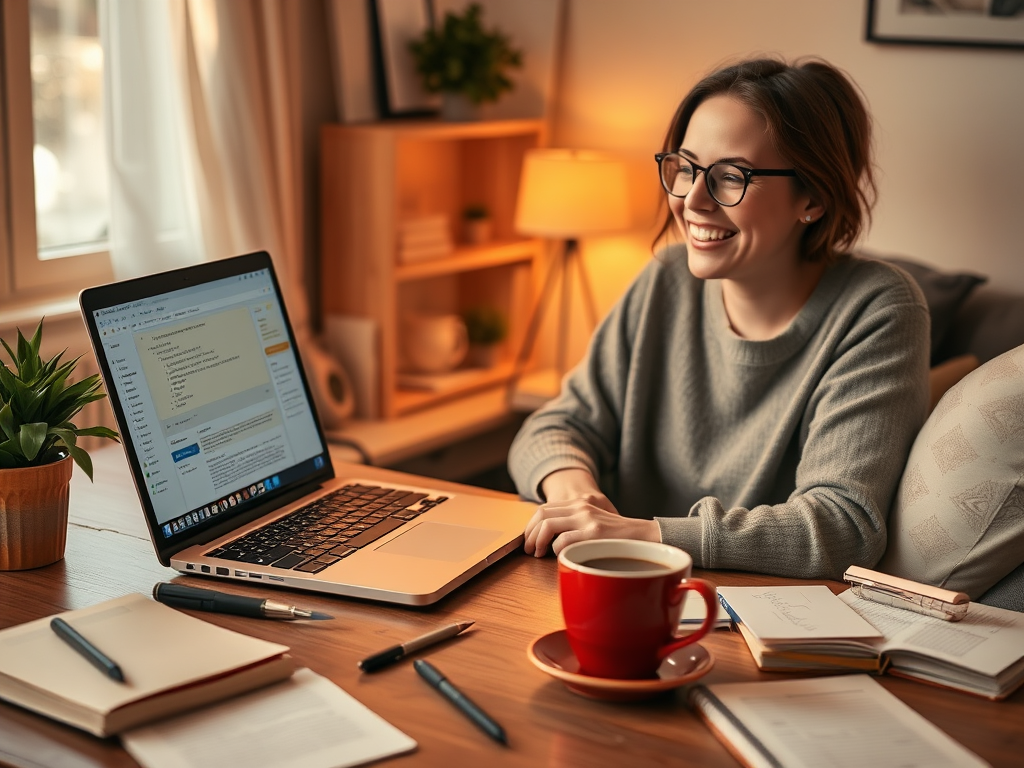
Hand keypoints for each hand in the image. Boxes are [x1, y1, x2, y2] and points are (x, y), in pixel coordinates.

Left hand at [524, 469, 659, 556]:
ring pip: (548, 525)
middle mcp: (581, 507)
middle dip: (530, 534)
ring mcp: (587, 519)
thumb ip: (574, 523)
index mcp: (580, 503)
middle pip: (542, 515)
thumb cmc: (618, 535)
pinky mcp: (594, 534)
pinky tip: (560, 557)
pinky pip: (564, 541)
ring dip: (538, 541)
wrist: (645, 535)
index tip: (530, 540)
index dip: (532, 526)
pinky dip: (556, 551)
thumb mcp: (594, 521)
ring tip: (539, 554)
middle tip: (530, 549)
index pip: (544, 509)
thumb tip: (549, 539)